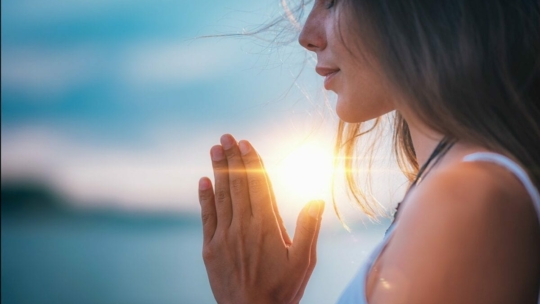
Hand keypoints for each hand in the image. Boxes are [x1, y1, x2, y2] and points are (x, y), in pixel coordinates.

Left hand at [198, 134, 323, 303]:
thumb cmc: (282, 290)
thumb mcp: (304, 261)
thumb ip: (309, 227)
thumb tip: (316, 198)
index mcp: (267, 226)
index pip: (258, 185)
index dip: (251, 162)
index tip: (246, 143)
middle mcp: (243, 226)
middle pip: (238, 184)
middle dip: (232, 158)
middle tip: (226, 137)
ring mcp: (224, 236)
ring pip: (221, 196)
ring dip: (218, 170)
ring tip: (215, 149)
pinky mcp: (210, 248)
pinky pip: (207, 216)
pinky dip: (205, 197)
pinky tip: (203, 180)